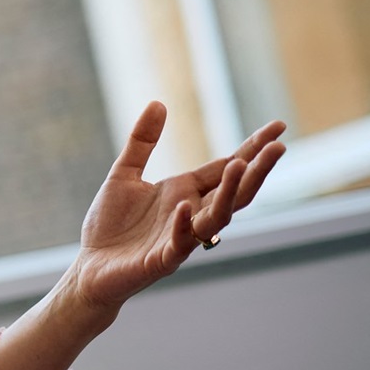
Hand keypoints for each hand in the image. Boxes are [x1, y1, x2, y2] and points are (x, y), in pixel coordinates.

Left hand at [71, 101, 284, 311]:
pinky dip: (185, 224)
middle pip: (234, 191)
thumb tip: (158, 103)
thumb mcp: (123, 174)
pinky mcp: (162, 259)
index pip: (226, 167)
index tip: (278, 127)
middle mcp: (191, 212)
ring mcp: (181, 237)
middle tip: (279, 146)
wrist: (90, 267)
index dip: (252, 148)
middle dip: (257, 169)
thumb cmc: (109, 225)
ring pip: (218, 215)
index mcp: (185, 191)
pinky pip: (180, 242)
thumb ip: (142, 142)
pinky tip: (184, 204)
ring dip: (231, 192)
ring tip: (242, 166)